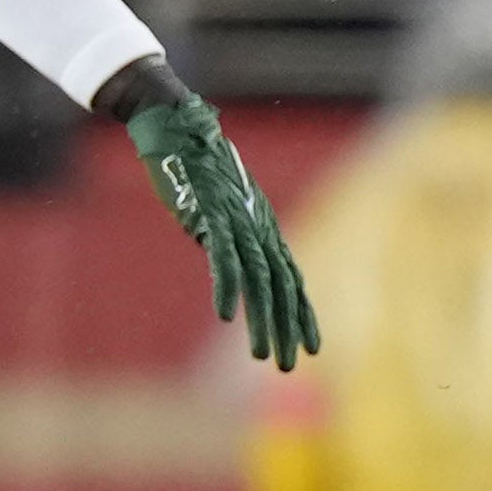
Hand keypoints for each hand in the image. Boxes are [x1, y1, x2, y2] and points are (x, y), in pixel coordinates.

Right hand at [127, 92, 320, 369]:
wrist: (179, 125)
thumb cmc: (198, 166)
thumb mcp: (223, 206)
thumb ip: (231, 235)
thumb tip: (233, 266)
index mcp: (262, 226)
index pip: (292, 277)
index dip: (302, 313)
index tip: (311, 347)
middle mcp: (257, 225)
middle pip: (280, 286)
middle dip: (286, 328)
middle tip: (288, 365)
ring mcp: (236, 220)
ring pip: (258, 279)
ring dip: (261, 320)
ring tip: (260, 355)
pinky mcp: (211, 214)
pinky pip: (223, 257)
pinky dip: (226, 287)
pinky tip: (225, 315)